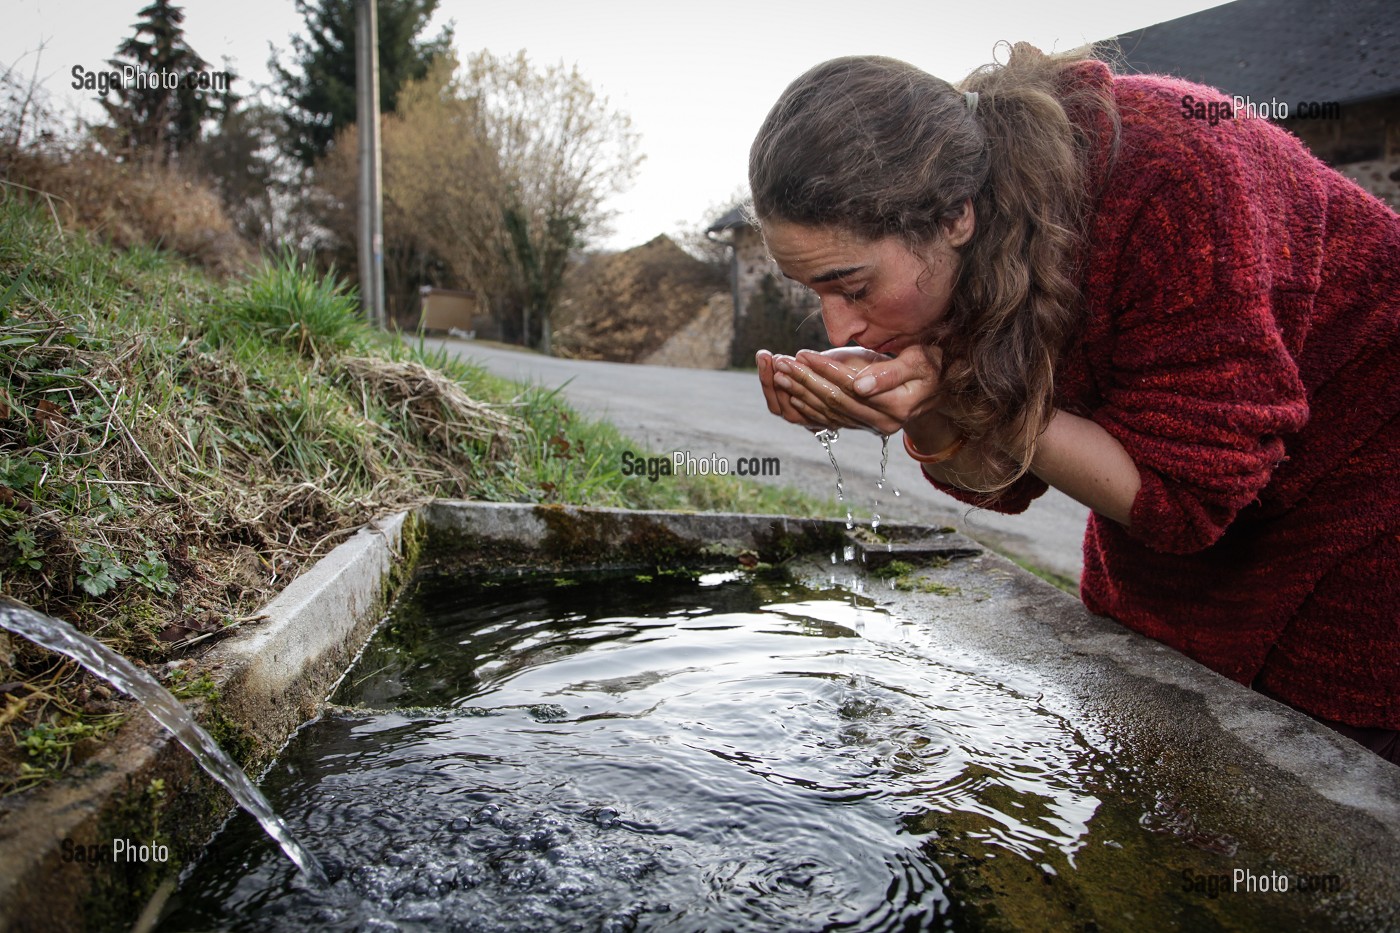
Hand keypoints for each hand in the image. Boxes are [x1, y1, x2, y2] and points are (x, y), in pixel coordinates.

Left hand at [762, 345, 943, 435]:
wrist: (937, 385)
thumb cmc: (930, 364)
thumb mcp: (919, 361)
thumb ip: (890, 374)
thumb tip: (860, 386)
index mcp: (897, 407)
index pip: (851, 387)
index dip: (825, 370)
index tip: (802, 353)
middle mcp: (882, 423)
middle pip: (834, 402)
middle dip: (805, 381)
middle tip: (780, 364)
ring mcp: (871, 426)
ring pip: (827, 412)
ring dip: (800, 393)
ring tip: (777, 374)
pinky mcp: (861, 425)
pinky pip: (828, 419)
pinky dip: (806, 405)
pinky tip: (788, 392)